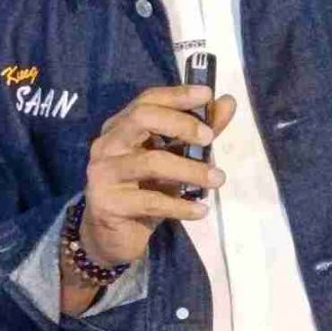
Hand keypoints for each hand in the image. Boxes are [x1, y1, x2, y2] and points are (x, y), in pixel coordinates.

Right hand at [73, 86, 228, 268]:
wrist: (114, 236)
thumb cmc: (146, 190)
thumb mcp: (176, 159)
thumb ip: (200, 132)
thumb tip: (228, 102)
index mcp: (122, 126)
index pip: (148, 100)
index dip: (177, 94)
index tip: (207, 94)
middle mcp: (107, 143)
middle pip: (141, 118)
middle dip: (180, 124)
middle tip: (210, 138)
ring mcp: (103, 173)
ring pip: (151, 162)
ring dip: (190, 170)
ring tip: (218, 179)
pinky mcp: (107, 203)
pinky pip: (150, 201)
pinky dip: (181, 206)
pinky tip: (202, 211)